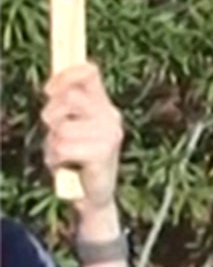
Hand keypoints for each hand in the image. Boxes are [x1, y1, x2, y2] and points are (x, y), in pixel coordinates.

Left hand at [41, 62, 123, 215]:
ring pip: (62, 127)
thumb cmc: (77, 156)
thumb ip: (64, 105)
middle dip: (52, 113)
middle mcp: (111, 116)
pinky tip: (66, 165)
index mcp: (104, 105)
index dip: (65, 75)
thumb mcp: (69, 125)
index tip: (48, 91)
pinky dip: (56, 158)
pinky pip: (63, 148)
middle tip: (53, 130)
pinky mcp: (102, 154)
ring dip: (52, 143)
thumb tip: (51, 86)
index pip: (89, 73)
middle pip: (71, 96)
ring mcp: (109, 135)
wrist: (93, 194)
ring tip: (62, 153)